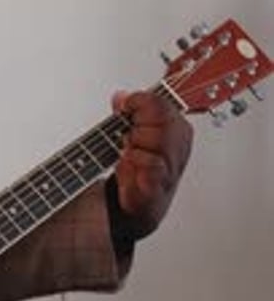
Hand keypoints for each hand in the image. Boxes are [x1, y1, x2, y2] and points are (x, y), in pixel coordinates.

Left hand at [111, 90, 192, 238]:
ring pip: (155, 139)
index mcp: (177, 127)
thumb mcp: (131, 132)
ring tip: (128, 153)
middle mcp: (180, 145)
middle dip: (136, 124)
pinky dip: (133, 163)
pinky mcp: (161, 186)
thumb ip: (128, 111)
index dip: (138, 102)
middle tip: (127, 136)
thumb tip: (120, 96)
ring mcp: (173, 166)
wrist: (138, 204)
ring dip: (133, 145)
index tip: (125, 108)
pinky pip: (150, 164)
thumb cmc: (138, 168)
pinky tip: (127, 166)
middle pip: (160, 117)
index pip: (161, 103)